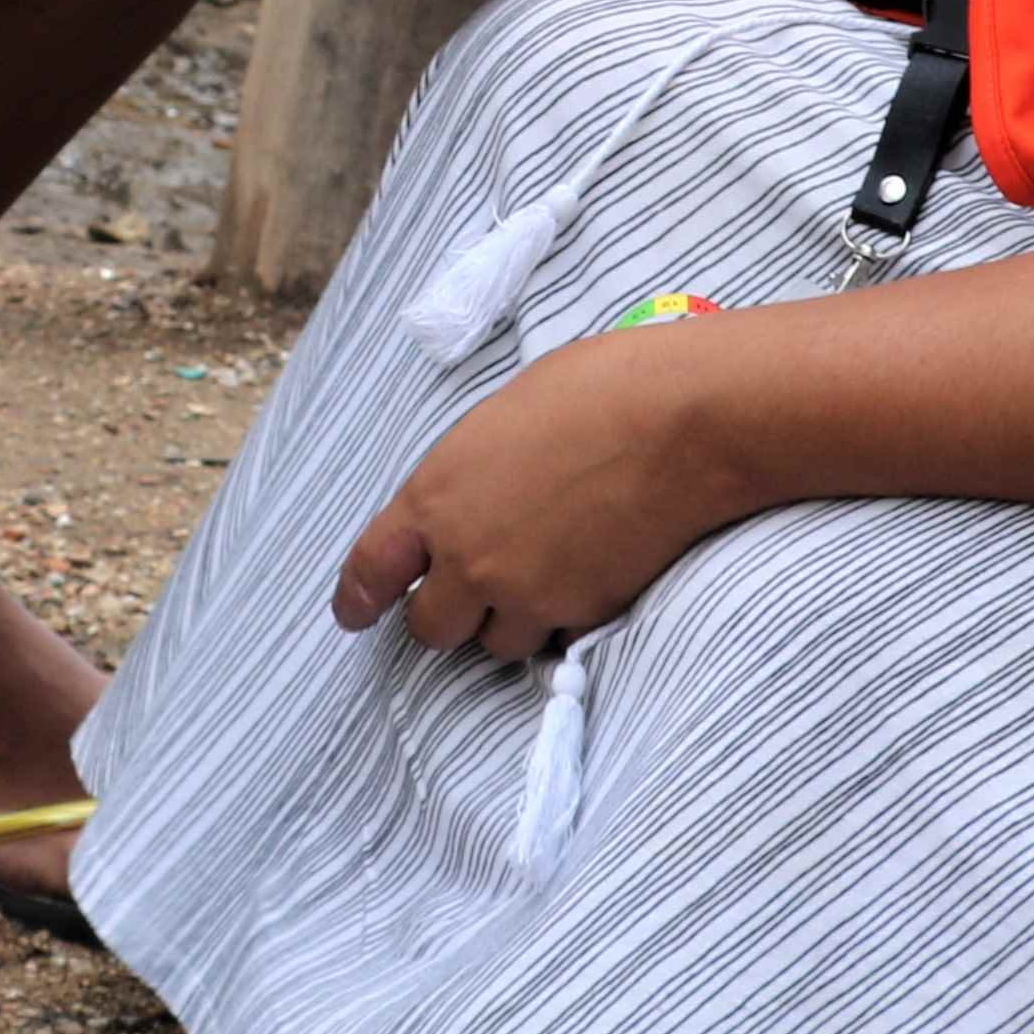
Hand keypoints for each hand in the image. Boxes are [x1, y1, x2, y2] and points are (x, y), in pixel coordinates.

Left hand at [331, 330, 742, 657]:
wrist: (680, 421)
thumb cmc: (596, 390)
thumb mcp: (500, 422)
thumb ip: (468, 476)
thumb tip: (470, 502)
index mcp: (436, 495)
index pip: (371, 568)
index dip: (357, 598)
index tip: (353, 614)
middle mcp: (469, 557)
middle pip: (430, 628)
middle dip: (447, 614)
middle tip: (474, 592)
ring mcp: (526, 593)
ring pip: (496, 643)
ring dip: (510, 620)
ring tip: (545, 574)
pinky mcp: (582, 613)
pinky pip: (557, 640)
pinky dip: (565, 620)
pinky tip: (588, 575)